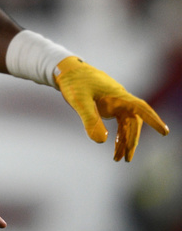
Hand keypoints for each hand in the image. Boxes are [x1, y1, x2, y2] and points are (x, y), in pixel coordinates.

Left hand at [54, 56, 169, 161]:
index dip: (153, 120)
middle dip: (131, 141)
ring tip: (120, 159)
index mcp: (118, 95)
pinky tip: (116, 148)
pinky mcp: (110, 107)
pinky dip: (118, 136)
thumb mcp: (79, 101)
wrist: (66, 71)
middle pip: (133, 123)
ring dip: (125, 141)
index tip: (164, 132)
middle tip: (126, 158)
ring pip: (127, 125)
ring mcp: (116, 104)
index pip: (141, 108)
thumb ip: (90, 119)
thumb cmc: (73, 82)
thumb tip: (101, 141)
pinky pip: (120, 124)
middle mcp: (121, 100)